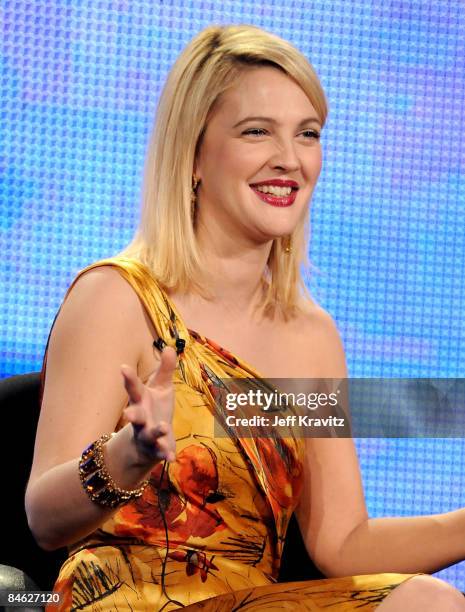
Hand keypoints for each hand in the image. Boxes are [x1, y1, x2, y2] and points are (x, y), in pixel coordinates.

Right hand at [120, 346, 176, 463]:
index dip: (128, 378)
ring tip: (163, 427)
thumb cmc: (155, 407)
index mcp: (141, 400)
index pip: (134, 388)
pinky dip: (165, 454)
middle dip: (131, 413)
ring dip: (155, 431)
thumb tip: (170, 347)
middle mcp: (141, 417)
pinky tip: (172, 458)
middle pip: (134, 414)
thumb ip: (165, 369)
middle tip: (127, 412)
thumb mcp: (161, 387)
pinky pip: (160, 452)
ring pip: (149, 434)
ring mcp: (146, 434)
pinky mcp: (156, 448)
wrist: (148, 441)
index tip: (123, 367)